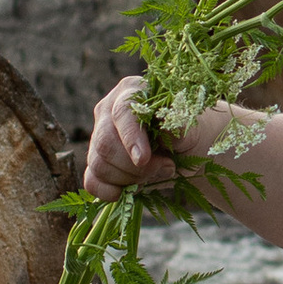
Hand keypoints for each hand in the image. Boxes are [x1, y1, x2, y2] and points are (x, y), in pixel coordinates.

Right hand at [84, 73, 183, 196]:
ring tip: (156, 173)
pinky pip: (91, 180)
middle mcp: (108, 109)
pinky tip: (127, 192)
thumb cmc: (187, 131)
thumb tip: (167, 127)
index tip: (143, 159)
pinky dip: (108, 191)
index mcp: (132, 91)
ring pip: (99, 163)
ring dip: (129, 179)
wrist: (184, 149)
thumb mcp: (191, 127)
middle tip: (166, 167)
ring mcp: (97, 134)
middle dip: (134, 165)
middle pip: (105, 142)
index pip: (122, 112)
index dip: (130, 137)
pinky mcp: (95, 160)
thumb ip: (179, 127)